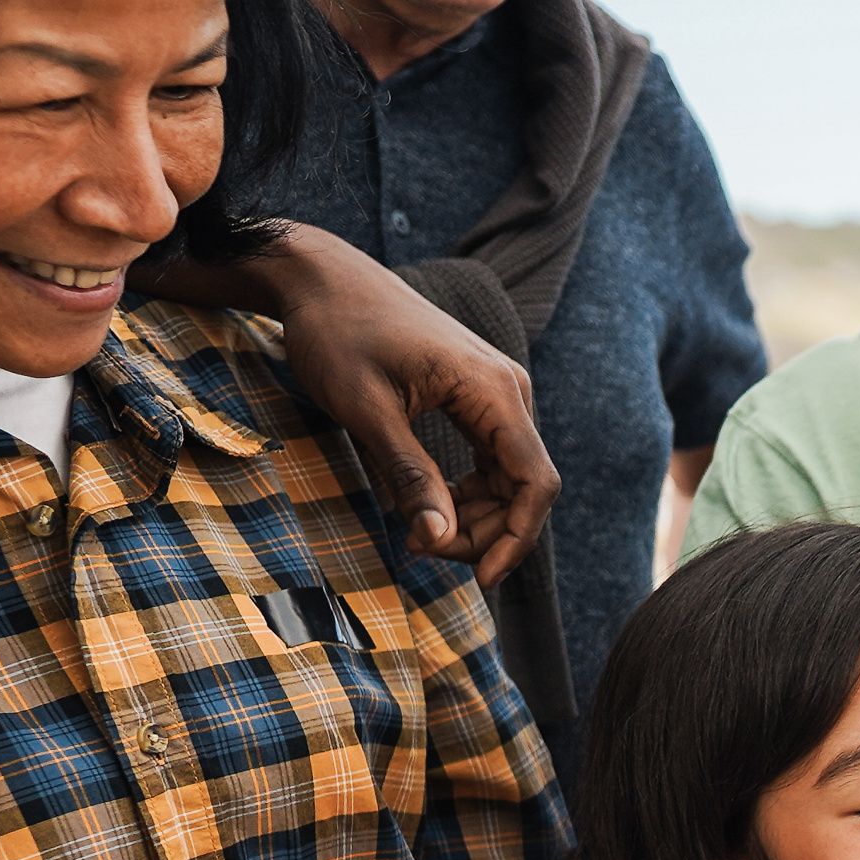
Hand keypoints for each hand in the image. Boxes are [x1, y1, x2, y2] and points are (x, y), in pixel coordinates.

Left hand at [233, 227, 560, 582]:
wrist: (324, 279)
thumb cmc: (338, 334)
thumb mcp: (366, 412)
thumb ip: (409, 476)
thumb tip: (439, 542)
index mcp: (492, 390)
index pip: (535, 483)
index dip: (516, 539)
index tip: (481, 580)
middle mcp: (508, 389)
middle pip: (525, 487)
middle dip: (484, 532)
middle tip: (422, 549)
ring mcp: (496, 390)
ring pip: (509, 477)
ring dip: (474, 515)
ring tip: (418, 528)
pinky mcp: (478, 394)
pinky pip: (491, 456)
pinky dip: (466, 490)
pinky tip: (427, 500)